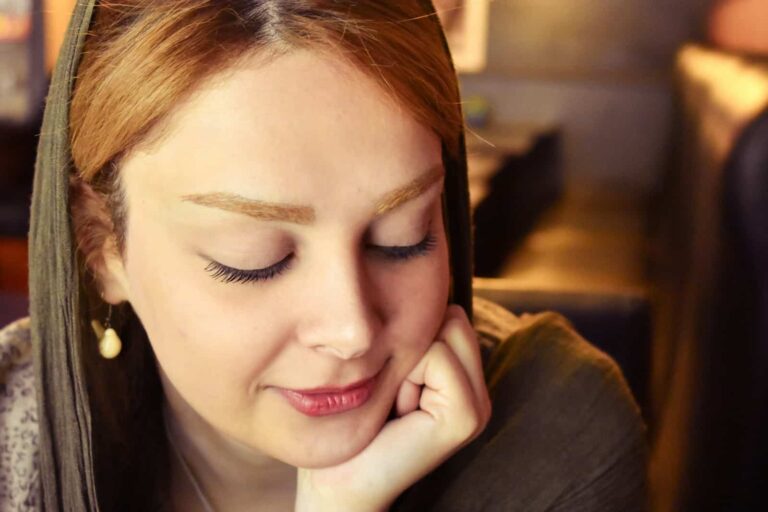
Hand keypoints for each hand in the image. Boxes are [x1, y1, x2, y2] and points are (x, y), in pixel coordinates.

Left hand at [295, 305, 491, 511]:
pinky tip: (398, 413)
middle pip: (450, 316)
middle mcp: (478, 389)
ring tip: (394, 400)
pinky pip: (436, 357)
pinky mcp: (466, 417)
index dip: (407, 335)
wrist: (337, 480)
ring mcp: (478, 405)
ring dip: (406, 359)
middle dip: (410, 343)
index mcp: (462, 377)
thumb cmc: (352, 420)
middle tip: (392, 391)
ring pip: (444, 330)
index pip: (448, 312)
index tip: (388, 378)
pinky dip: (407, 376)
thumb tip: (418, 279)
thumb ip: (412, 332)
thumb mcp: (386, 364)